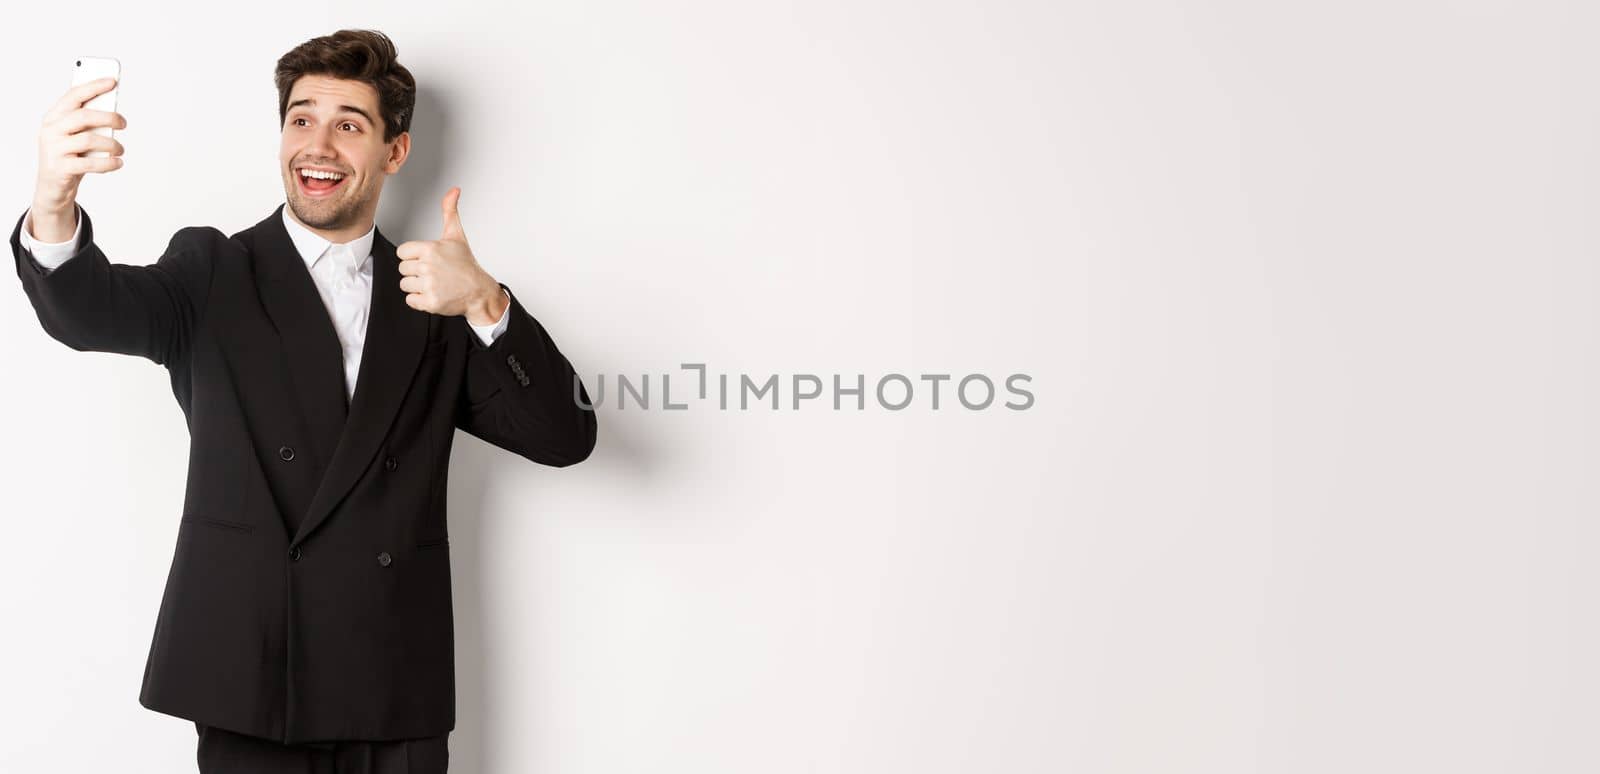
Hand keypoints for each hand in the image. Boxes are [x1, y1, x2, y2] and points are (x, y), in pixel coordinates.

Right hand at [34, 77, 125, 219]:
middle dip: (109, 117)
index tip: (113, 81)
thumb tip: (114, 113)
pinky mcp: (60, 168)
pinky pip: (90, 163)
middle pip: (83, 116)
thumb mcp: (75, 136)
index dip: (93, 87)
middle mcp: (50, 130)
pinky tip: (118, 163)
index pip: (73, 96)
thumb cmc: (69, 156)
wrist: (52, 186)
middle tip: (124, 123)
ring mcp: (53, 149)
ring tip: (121, 150)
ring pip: (89, 140)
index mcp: (53, 117)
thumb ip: (88, 124)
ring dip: (112, 144)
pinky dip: (108, 163)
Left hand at [396, 187, 504, 321]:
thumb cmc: (466, 265)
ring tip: (434, 284)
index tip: (426, 260)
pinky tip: (433, 294)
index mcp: (430, 249)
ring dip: (417, 286)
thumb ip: (450, 211)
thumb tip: (454, 190)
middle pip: (403, 269)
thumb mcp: (456, 235)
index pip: (402, 253)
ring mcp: (429, 285)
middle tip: (434, 273)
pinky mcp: (430, 302)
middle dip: (416, 272)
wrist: (479, 291)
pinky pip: (410, 300)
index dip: (413, 257)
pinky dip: (420, 301)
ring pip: (405, 285)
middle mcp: (428, 266)